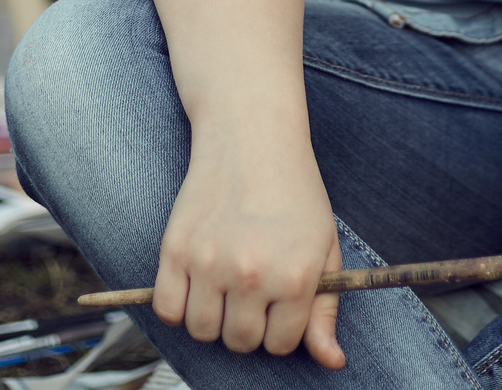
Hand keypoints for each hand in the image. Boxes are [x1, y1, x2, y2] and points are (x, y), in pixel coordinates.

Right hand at [153, 119, 346, 367]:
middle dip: (247, 325)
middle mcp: (251, 274)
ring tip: (224, 286)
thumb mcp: (325, 248)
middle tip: (251, 291)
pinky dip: (179, 308)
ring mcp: (209, 262)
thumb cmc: (295, 195)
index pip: (280, 344)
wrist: (252, 139)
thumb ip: (326, 311)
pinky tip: (196, 285)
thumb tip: (332, 363)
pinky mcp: (175, 250)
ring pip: (202, 331)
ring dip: (213, 319)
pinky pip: (168, 311)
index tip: (278, 302)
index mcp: (295, 277)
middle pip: (240, 342)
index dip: (279, 327)